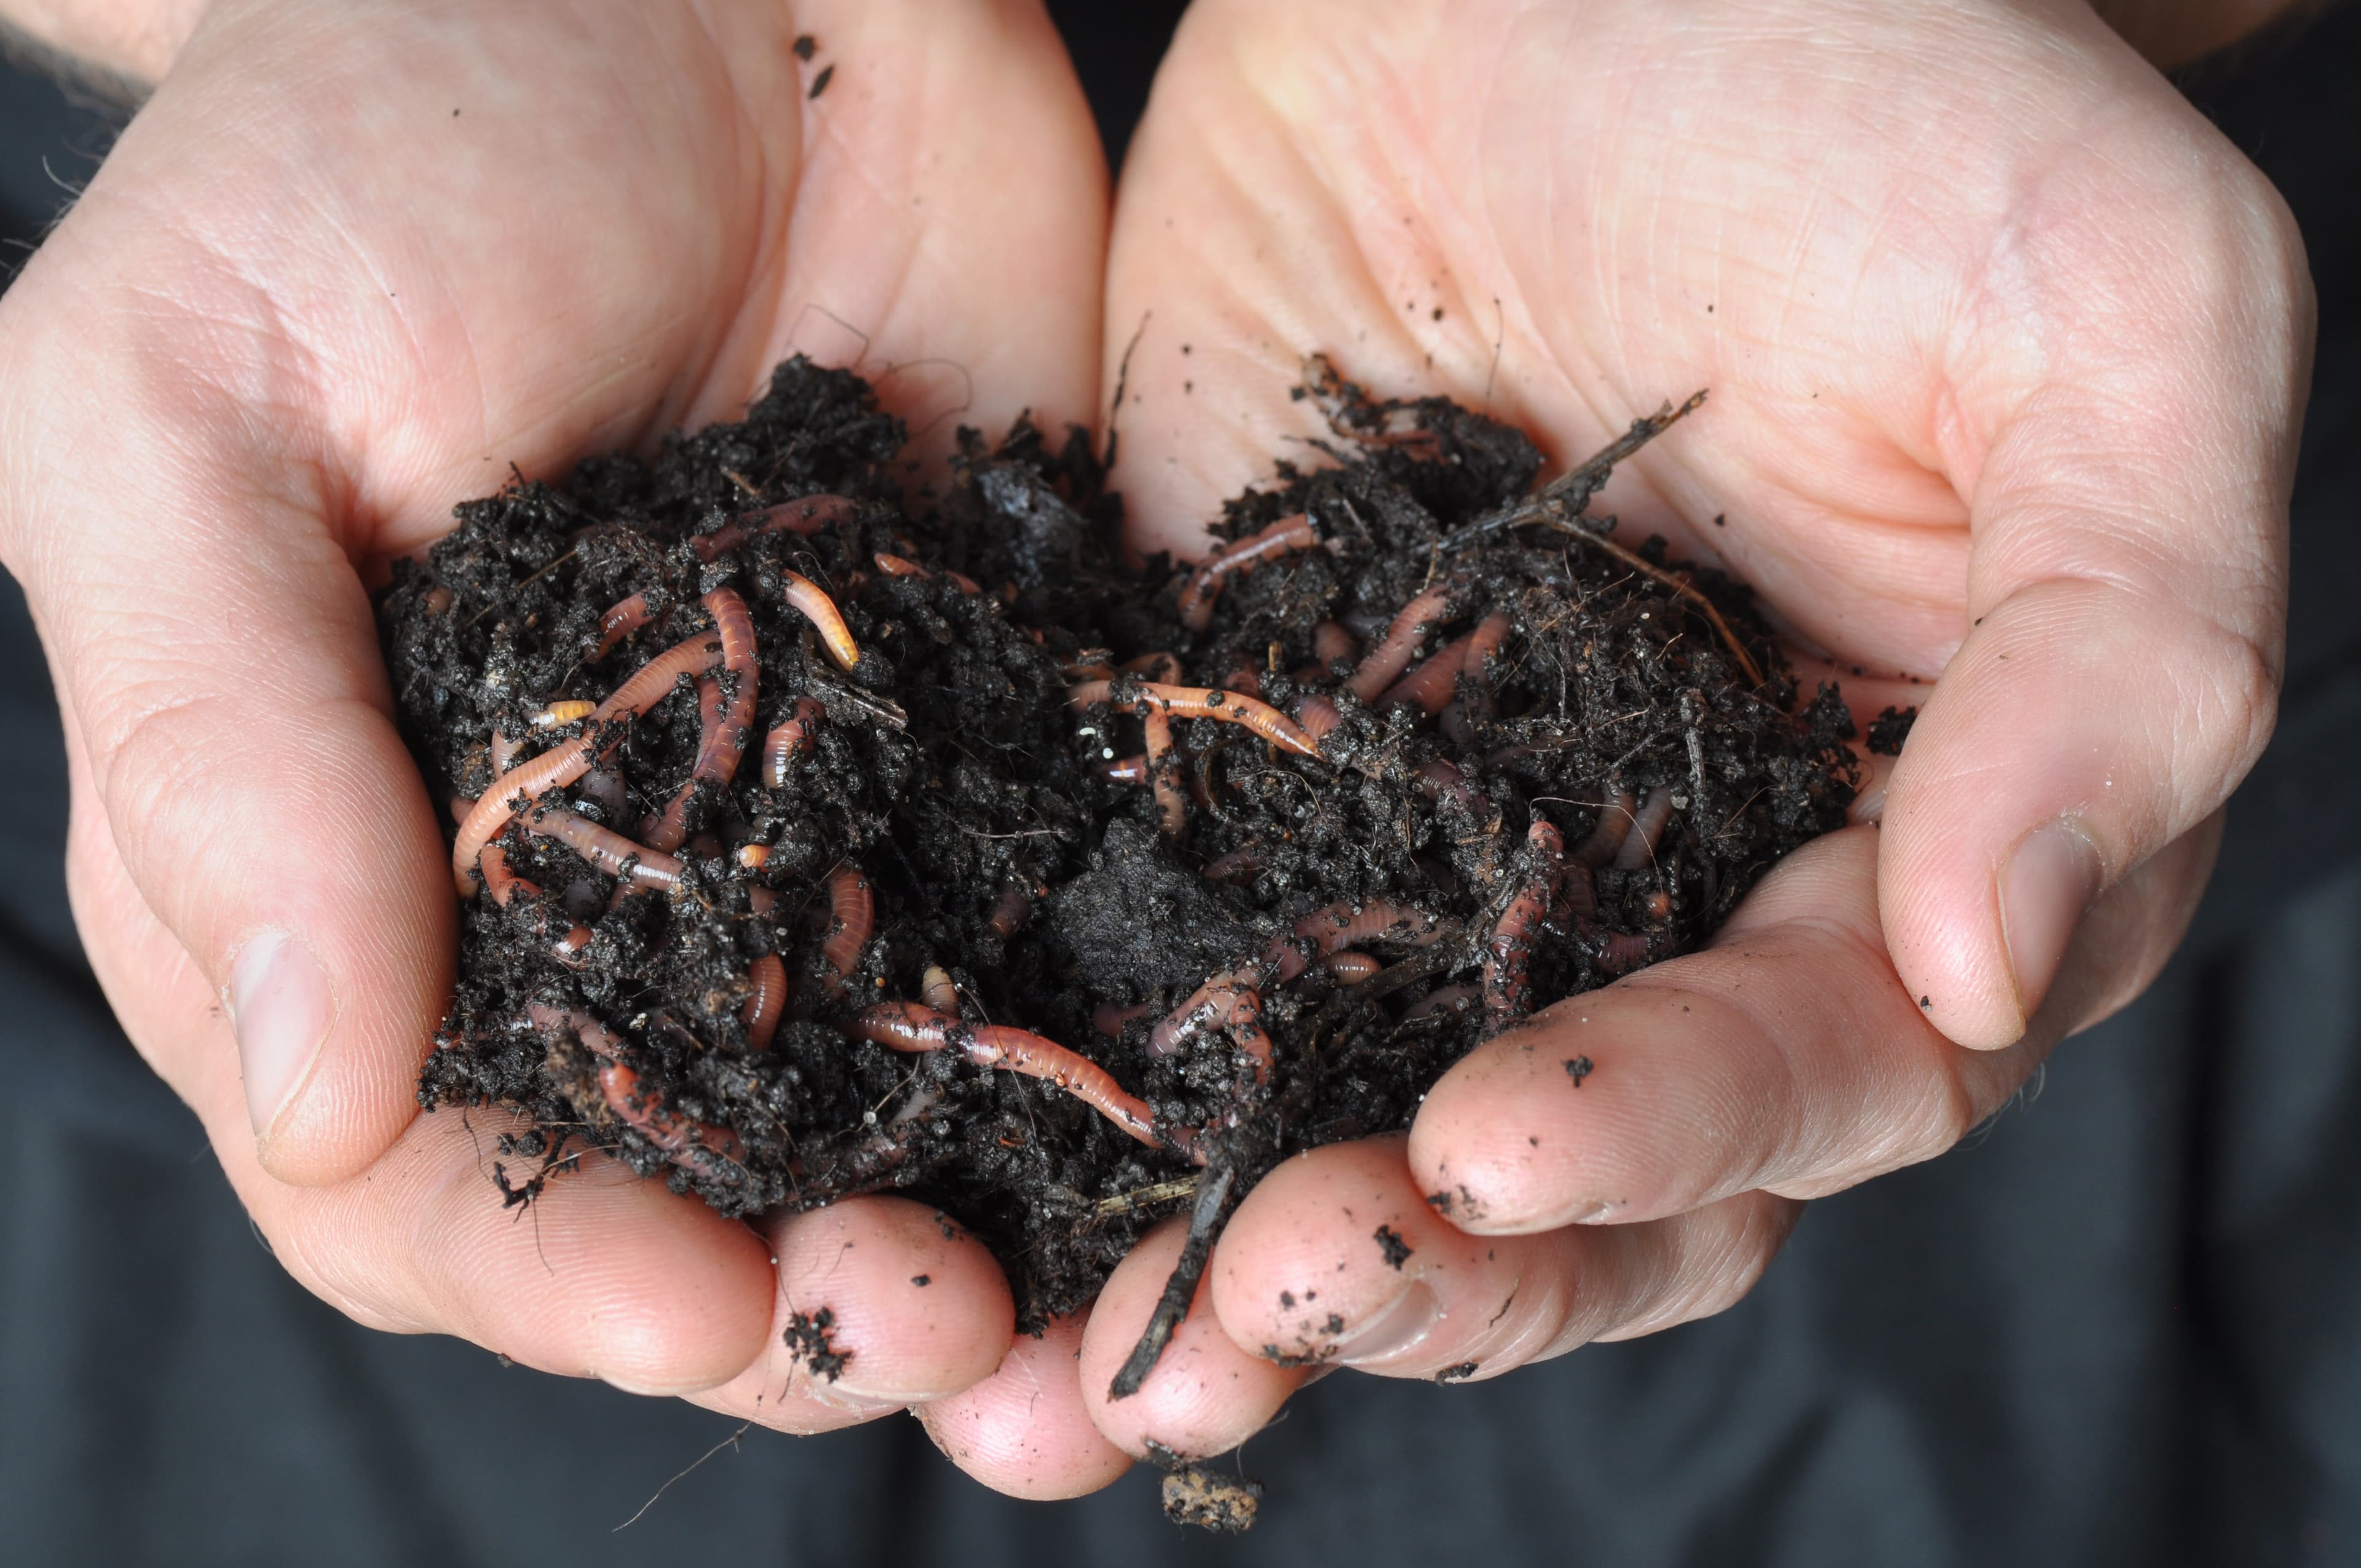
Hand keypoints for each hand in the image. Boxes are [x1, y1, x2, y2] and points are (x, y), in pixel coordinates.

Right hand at [0, 0, 1111, 1438]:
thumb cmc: (372, 131)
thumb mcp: (181, 402)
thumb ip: (223, 741)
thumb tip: (316, 1086)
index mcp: (373, 860)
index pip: (419, 1161)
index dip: (543, 1265)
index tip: (692, 1307)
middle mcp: (614, 891)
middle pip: (690, 1195)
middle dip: (802, 1310)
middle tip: (949, 1345)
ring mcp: (832, 825)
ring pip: (904, 1126)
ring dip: (1006, 1258)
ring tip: (1107, 1349)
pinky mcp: (1014, 732)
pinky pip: (1078, 945)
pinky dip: (1143, 1078)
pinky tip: (1232, 1155)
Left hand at [920, 0, 2307, 1487]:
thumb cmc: (1881, 83)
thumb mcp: (2106, 321)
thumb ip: (2118, 653)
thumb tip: (1993, 959)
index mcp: (1889, 827)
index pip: (1822, 1065)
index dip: (1680, 1129)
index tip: (1504, 1136)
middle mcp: (1657, 878)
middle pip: (1582, 1165)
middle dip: (1450, 1259)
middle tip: (1291, 1280)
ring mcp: (1428, 831)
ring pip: (1355, 1113)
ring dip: (1250, 1245)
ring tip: (1115, 1345)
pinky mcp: (1230, 744)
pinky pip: (1166, 941)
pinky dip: (1091, 1074)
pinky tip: (985, 1167)